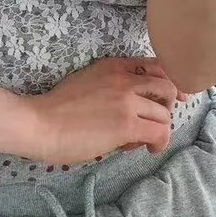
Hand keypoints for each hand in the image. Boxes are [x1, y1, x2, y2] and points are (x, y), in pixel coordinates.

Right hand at [24, 56, 192, 164]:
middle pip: (167, 87)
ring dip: (160, 129)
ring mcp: (127, 100)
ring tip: (144, 141)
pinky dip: (159, 143)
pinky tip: (149, 149)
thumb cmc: (54, 111)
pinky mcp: (127, 124)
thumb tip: (133, 114)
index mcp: (113, 66)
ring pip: (164, 113)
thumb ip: (112, 91)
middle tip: (157, 123)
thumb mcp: (86, 84)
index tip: (177, 97)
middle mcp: (124, 78)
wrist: (38, 124)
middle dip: (168, 107)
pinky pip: (159, 132)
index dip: (170, 83)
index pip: (155, 67)